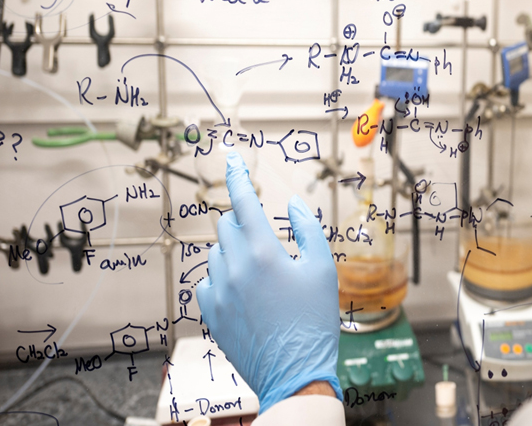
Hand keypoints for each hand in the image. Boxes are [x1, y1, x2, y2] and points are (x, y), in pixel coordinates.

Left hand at [196, 151, 341, 412]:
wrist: (296, 373)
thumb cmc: (315, 320)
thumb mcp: (323, 269)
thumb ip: (308, 229)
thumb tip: (293, 202)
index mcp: (264, 252)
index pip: (243, 201)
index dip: (236, 175)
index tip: (230, 157)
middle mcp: (235, 268)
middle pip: (228, 224)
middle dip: (245, 222)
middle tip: (268, 242)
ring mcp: (219, 292)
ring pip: (216, 252)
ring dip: (234, 250)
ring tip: (260, 273)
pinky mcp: (210, 313)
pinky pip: (208, 280)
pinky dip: (223, 277)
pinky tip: (244, 292)